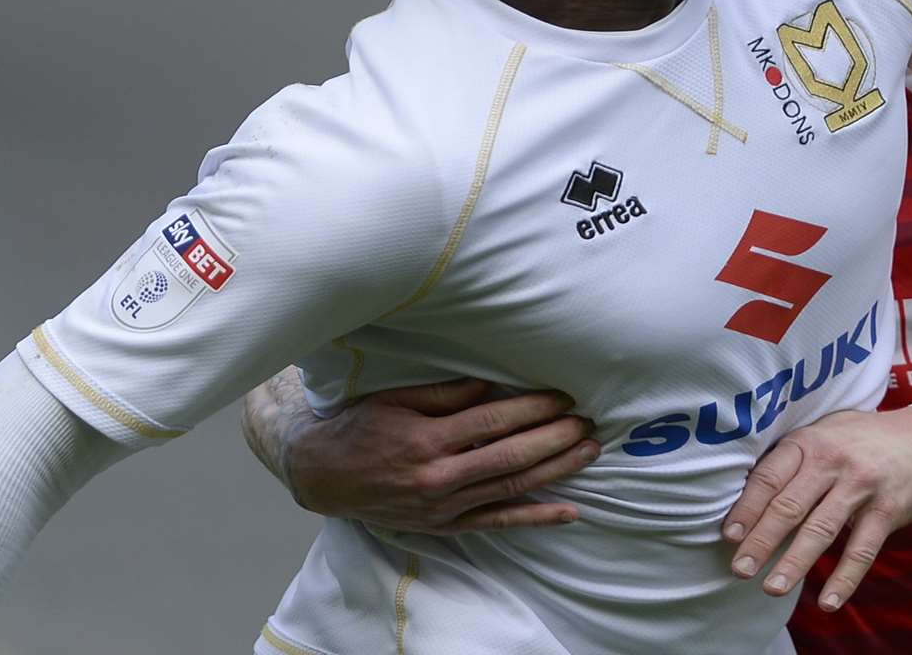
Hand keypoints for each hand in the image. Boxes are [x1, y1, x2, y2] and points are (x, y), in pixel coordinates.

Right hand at [285, 379, 599, 533]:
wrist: (322, 476)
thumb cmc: (360, 428)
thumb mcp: (396, 399)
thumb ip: (446, 393)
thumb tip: (494, 384)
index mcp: (426, 441)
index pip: (494, 422)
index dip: (534, 409)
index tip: (563, 396)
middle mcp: (438, 478)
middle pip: (511, 457)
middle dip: (555, 438)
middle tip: (587, 421)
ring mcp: (443, 508)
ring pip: (512, 489)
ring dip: (557, 470)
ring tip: (589, 450)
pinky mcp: (445, 526)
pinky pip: (498, 522)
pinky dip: (536, 518)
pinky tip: (569, 511)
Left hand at [719, 407, 911, 611]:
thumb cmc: (863, 440)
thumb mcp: (824, 434)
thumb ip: (791, 460)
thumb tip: (746, 497)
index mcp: (809, 442)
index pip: (770, 477)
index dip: (747, 508)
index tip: (728, 536)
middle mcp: (832, 461)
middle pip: (789, 506)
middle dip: (761, 541)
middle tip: (739, 570)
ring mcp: (861, 485)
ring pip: (821, 529)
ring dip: (794, 563)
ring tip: (771, 588)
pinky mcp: (888, 509)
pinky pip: (862, 549)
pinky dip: (844, 579)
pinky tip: (827, 602)